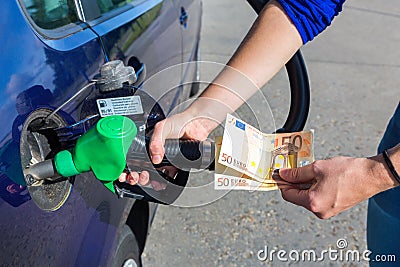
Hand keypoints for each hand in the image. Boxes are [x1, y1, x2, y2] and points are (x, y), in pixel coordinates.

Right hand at [119, 111, 217, 189]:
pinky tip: (162, 182)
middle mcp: (156, 153)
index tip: (126, 173)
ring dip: (151, 181)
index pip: (135, 158)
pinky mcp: (176, 164)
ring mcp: (166, 160)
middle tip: (139, 177)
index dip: (128, 167)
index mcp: (148, 145)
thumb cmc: (179, 122)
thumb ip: (156, 141)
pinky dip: (165, 181)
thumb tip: (155, 157)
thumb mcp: (162, 128)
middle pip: (142, 169)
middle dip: (138, 177)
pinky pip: (169, 176)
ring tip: (151, 181)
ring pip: (155, 175)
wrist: (196, 124)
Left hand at [278, 156, 395, 218]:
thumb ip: (297, 173)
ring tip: (309, 170)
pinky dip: (314, 187)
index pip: (288, 195)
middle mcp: (319, 211)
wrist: (371, 176)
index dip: (282, 183)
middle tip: (291, 168)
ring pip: (307, 196)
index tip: (279, 173)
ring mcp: (327, 211)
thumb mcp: (317, 168)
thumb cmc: (348, 172)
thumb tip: (283, 174)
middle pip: (297, 196)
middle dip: (293, 182)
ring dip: (304, 184)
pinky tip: (318, 176)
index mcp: (313, 202)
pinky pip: (317, 198)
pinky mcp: (334, 207)